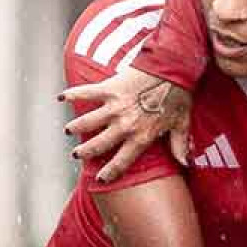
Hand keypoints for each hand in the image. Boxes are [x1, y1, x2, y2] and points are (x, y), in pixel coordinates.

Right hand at [60, 65, 192, 182]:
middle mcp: (124, 125)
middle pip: (99, 145)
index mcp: (141, 136)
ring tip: (68, 131)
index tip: (100, 178)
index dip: (110, 172)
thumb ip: (179, 146)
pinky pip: (86, 93)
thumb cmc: (179, 95)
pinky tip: (61, 98)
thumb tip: (185, 164)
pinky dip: (72, 94)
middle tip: (76, 155)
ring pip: (88, 122)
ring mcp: (114, 107)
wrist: (173, 68)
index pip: (122, 161)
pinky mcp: (109, 88)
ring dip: (76, 127)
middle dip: (86, 152)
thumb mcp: (182, 123)